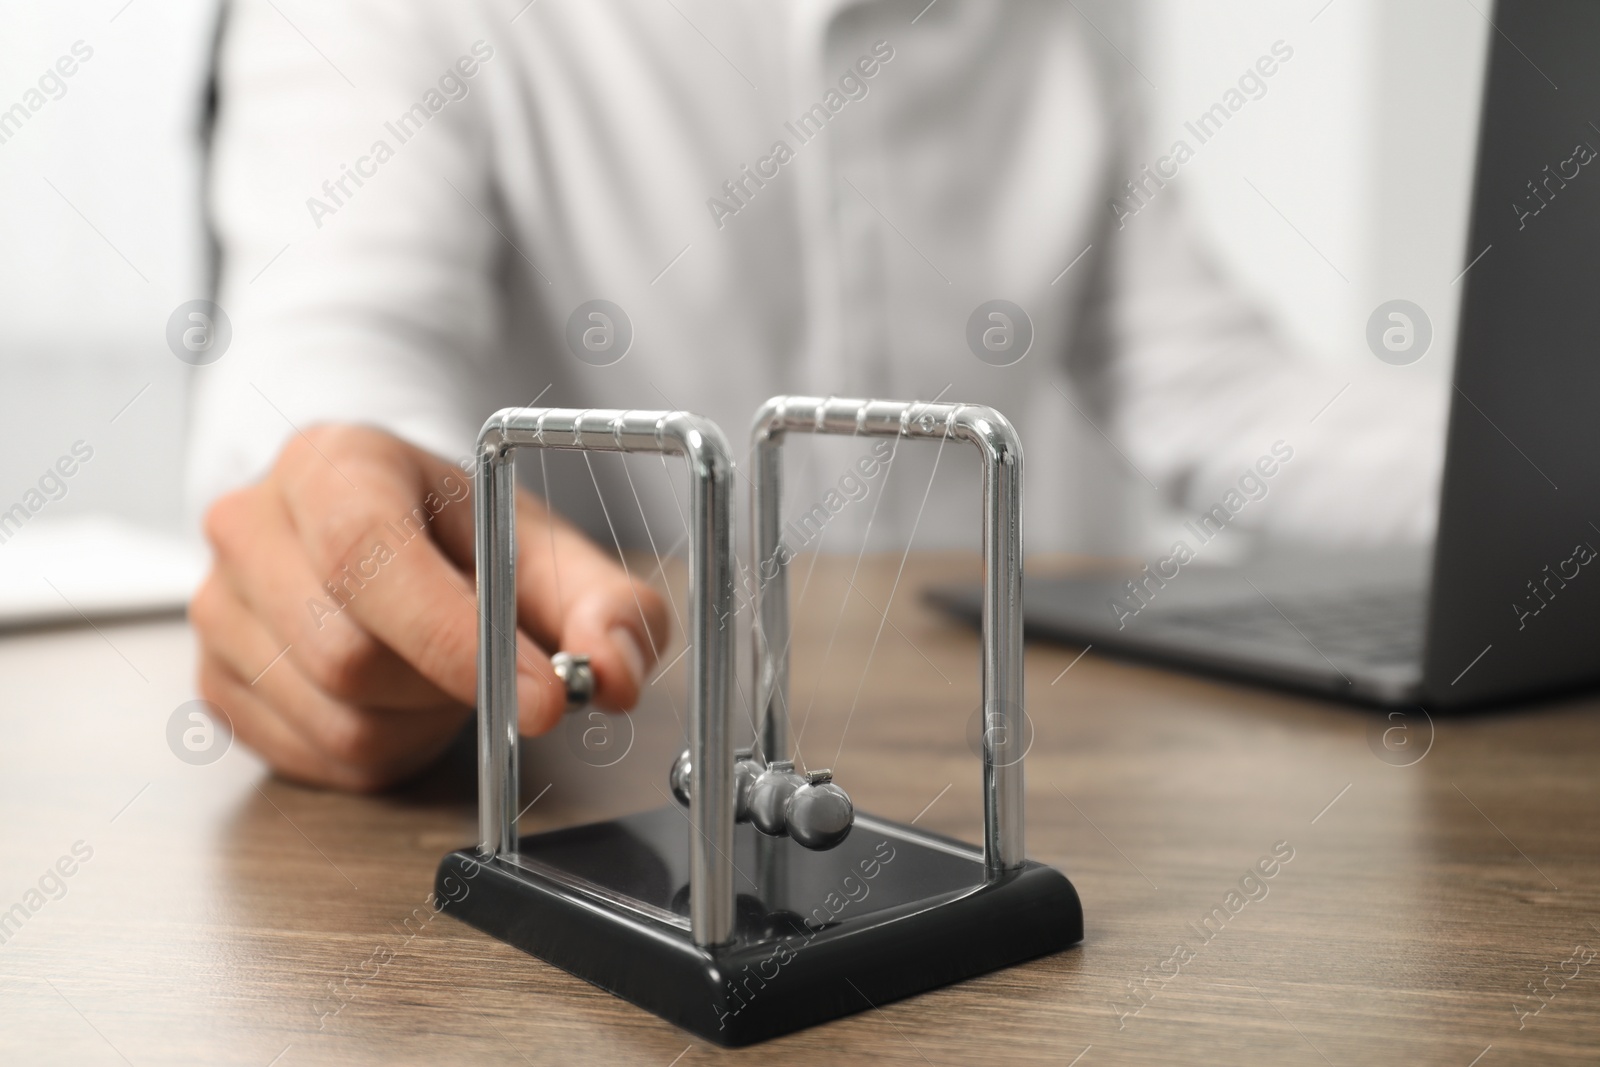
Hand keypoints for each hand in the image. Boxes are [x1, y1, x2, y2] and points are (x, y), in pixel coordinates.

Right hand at [191, 424, 667, 791]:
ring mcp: (220, 607)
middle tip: (494, 665)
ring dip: (419, 720)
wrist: (390, 530)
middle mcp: (253, 525)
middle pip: (345, 653)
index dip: (457, 639)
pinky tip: (402, 699)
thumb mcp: (550, 551)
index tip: (544, 695)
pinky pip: (315, 759)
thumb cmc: (467, 535)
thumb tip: (616, 676)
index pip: (368, 556)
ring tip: (439, 670)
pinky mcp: (216, 681)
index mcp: (333, 462)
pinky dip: (384, 748)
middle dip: (445, 683)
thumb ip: (608, 606)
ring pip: (335, 718)